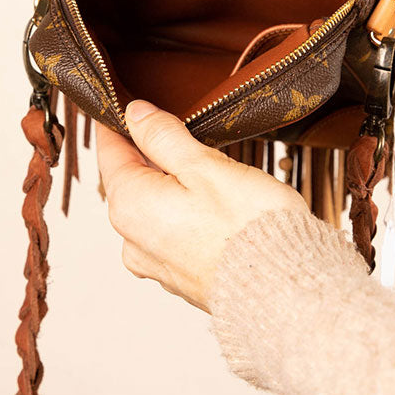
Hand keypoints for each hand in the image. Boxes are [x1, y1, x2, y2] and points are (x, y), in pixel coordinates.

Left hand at [96, 100, 307, 310]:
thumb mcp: (204, 165)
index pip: (110, 151)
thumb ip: (163, 137)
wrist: (283, 292)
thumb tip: (135, 114)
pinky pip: (172, 234)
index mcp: (129, 205)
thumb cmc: (249, 228)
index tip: (126, 103)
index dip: (119, 123)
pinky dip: (184, 215)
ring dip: (170, 186)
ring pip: (152, 209)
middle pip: (130, 181)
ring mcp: (155, 263)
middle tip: (175, 127)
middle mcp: (132, 238)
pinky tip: (213, 207)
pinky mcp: (180, 278)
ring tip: (202, 168)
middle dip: (149, 154)